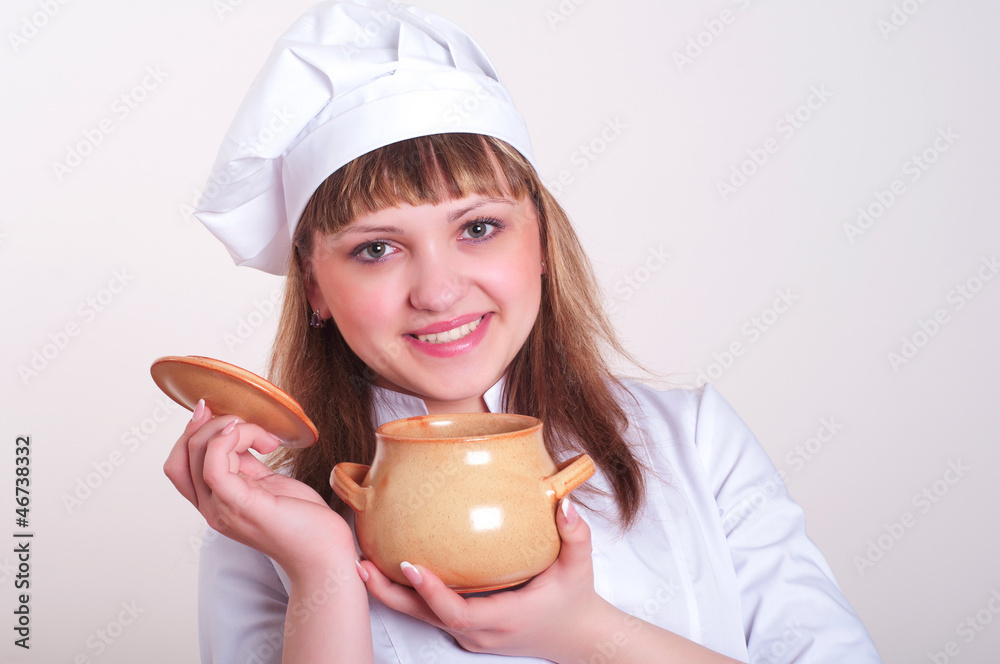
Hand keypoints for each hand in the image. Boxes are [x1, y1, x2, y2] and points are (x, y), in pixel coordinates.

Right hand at [163, 400, 354, 575]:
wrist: (324, 554)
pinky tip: (257, 437)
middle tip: (243, 420)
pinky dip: (229, 440)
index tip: (214, 410)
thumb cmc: (303, 521)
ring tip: (265, 437)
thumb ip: (247, 464)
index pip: (179, 465)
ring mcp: (223, 509)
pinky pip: (215, 465)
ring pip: (200, 452)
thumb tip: (235, 434)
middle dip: (208, 425)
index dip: (189, 432)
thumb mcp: (269, 484)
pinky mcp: (241, 505)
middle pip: (182, 456)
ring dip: (231, 428)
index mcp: (215, 503)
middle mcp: (212, 509)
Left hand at [358, 498, 611, 661]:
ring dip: (392, 593)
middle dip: (390, 593)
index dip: (430, 592)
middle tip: (362, 564)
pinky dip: (409, 594)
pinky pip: (431, 613)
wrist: (576, 636)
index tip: (408, 565)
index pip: (457, 612)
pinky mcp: (465, 629)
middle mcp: (480, 631)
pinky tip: (389, 568)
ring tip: (362, 563)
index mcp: (503, 617)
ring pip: (423, 617)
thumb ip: (576, 535)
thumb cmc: (574, 600)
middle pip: (425, 617)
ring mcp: (470, 634)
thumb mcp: (579, 567)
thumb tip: (565, 503)